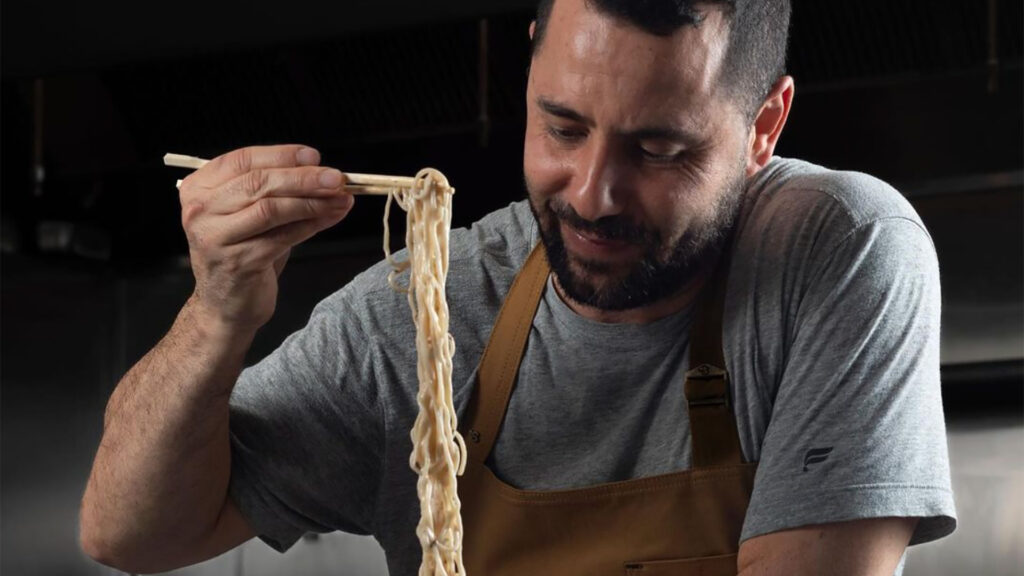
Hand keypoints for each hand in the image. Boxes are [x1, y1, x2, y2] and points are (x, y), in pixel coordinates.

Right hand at [178, 144, 352, 331]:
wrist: (225, 304)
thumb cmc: (241, 252)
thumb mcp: (247, 213)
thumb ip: (274, 190)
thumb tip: (322, 175)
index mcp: (198, 188)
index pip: (242, 160)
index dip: (282, 155)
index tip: (315, 156)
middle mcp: (200, 210)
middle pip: (258, 183)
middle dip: (304, 177)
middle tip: (336, 178)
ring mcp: (216, 238)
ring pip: (271, 209)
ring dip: (313, 202)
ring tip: (341, 199)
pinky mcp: (239, 262)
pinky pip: (283, 237)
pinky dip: (311, 225)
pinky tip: (330, 218)